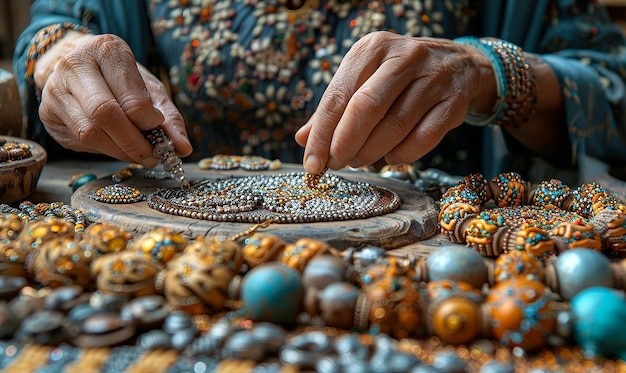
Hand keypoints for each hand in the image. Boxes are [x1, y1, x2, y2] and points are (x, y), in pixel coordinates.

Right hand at [35, 32, 191, 165]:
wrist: (79, 67)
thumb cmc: (121, 79)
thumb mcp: (150, 89)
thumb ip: (169, 118)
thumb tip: (184, 149)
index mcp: (106, 50)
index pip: (130, 96)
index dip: (147, 120)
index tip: (157, 128)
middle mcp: (74, 65)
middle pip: (105, 114)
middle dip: (133, 142)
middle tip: (152, 156)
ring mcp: (55, 89)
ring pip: (89, 132)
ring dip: (119, 151)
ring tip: (138, 154)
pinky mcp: (47, 112)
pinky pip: (78, 141)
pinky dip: (104, 150)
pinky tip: (117, 148)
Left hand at [295, 31, 495, 173]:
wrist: (457, 64)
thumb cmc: (398, 77)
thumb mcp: (364, 79)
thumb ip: (334, 108)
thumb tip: (303, 140)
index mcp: (373, 48)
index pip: (338, 95)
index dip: (322, 134)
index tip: (312, 164)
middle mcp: (404, 57)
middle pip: (366, 109)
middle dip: (345, 144)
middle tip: (336, 165)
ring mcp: (433, 77)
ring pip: (395, 126)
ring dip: (371, 153)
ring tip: (359, 161)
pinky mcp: (454, 101)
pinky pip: (424, 138)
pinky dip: (402, 155)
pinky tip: (391, 158)